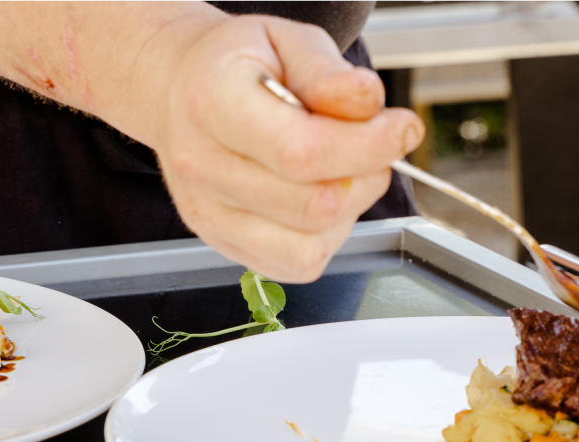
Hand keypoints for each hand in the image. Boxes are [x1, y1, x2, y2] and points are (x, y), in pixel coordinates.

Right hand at [142, 16, 424, 282]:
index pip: (303, 152)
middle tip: (370, 144)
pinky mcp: (222, 242)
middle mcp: (202, 166)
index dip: (369, 146)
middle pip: (315, 206)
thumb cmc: (236, 64)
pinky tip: (318, 196)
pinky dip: (325, 237)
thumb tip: (369, 107)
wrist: (178, 88)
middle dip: (366, 176)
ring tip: (339, 170)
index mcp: (213, 104)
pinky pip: (296, 265)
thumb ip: (328, 73)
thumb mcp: (287, 40)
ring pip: (310, 247)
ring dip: (347, 212)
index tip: (401, 128)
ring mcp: (208, 212)